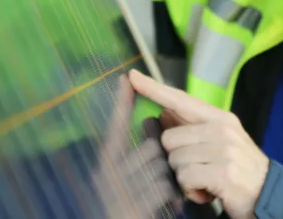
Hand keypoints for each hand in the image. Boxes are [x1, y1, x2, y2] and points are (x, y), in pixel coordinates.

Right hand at [91, 74, 182, 217]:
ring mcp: (118, 191)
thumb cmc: (135, 208)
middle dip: (167, 157)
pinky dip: (175, 195)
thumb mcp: (133, 179)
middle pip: (151, 146)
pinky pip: (164, 187)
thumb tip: (153, 118)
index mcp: (108, 165)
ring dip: (173, 178)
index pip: (116, 127)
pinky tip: (172, 204)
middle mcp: (107, 175)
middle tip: (164, 175)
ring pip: (161, 164)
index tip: (127, 78)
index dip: (123, 103)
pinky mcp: (132, 208)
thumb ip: (141, 152)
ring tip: (168, 194)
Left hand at [129, 69, 269, 218]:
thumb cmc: (240, 170)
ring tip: (204, 182)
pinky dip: (191, 191)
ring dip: (184, 178)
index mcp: (220, 118)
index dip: (154, 89)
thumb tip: (163, 111)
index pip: (181, 99)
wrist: (270, 195)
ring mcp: (224, 150)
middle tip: (197, 170)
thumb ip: (192, 127)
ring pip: (175, 161)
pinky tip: (206, 192)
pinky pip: (185, 178)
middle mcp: (222, 129)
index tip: (133, 77)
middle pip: (169, 139)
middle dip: (176, 160)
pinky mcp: (223, 172)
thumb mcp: (220, 143)